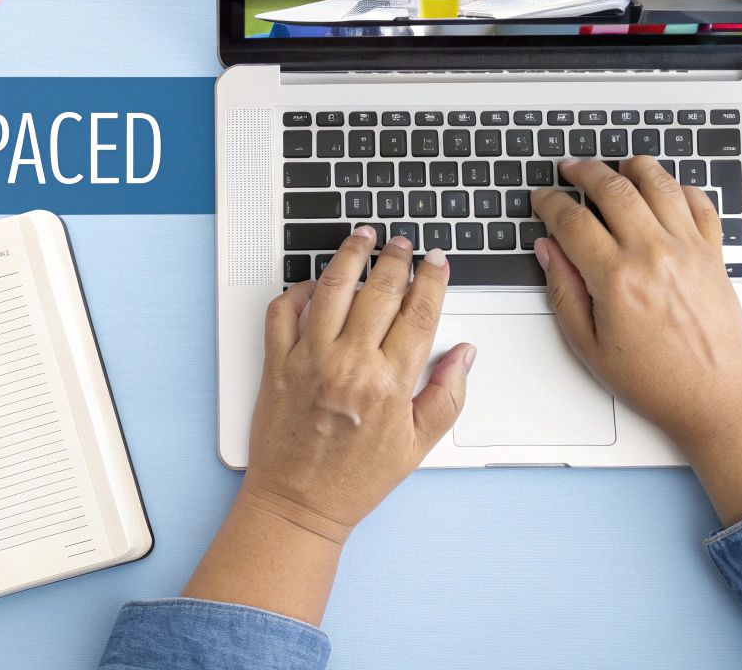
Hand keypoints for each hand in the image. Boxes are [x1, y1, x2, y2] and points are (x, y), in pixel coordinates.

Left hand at [182, 228, 473, 623]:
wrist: (299, 503)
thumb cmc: (356, 479)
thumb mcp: (418, 445)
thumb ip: (447, 395)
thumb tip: (465, 354)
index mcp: (389, 383)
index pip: (419, 313)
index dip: (431, 280)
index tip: (436, 261)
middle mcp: (348, 363)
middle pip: (378, 291)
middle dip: (396, 259)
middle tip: (403, 244)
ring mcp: (309, 359)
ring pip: (331, 288)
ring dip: (350, 255)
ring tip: (362, 238)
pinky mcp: (276, 363)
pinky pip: (284, 310)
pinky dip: (299, 289)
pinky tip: (316, 282)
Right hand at [532, 157, 741, 523]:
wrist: (716, 398)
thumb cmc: (655, 381)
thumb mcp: (590, 345)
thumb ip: (563, 291)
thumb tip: (548, 250)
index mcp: (616, 277)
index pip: (572, 220)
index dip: (550, 203)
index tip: (542, 199)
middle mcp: (653, 253)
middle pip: (613, 188)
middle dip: (585, 171)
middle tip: (570, 169)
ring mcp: (688, 249)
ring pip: (659, 184)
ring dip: (633, 167)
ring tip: (618, 165)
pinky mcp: (713, 254)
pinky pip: (700, 203)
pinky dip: (681, 188)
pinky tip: (666, 191)